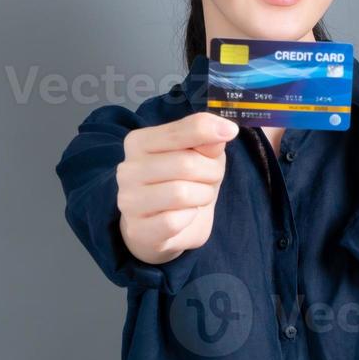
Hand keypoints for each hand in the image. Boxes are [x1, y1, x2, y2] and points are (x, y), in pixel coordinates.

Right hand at [115, 111, 235, 264]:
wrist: (165, 228)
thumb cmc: (184, 183)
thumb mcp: (200, 156)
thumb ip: (207, 141)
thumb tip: (223, 130)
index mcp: (139, 142)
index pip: (178, 130)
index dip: (209, 130)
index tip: (231, 131)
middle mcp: (128, 169)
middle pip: (185, 163)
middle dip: (210, 172)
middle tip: (209, 180)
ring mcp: (129, 201)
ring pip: (181, 193)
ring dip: (202, 196)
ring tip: (198, 198)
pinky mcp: (137, 229)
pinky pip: (173, 221)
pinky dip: (189, 218)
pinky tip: (184, 217)